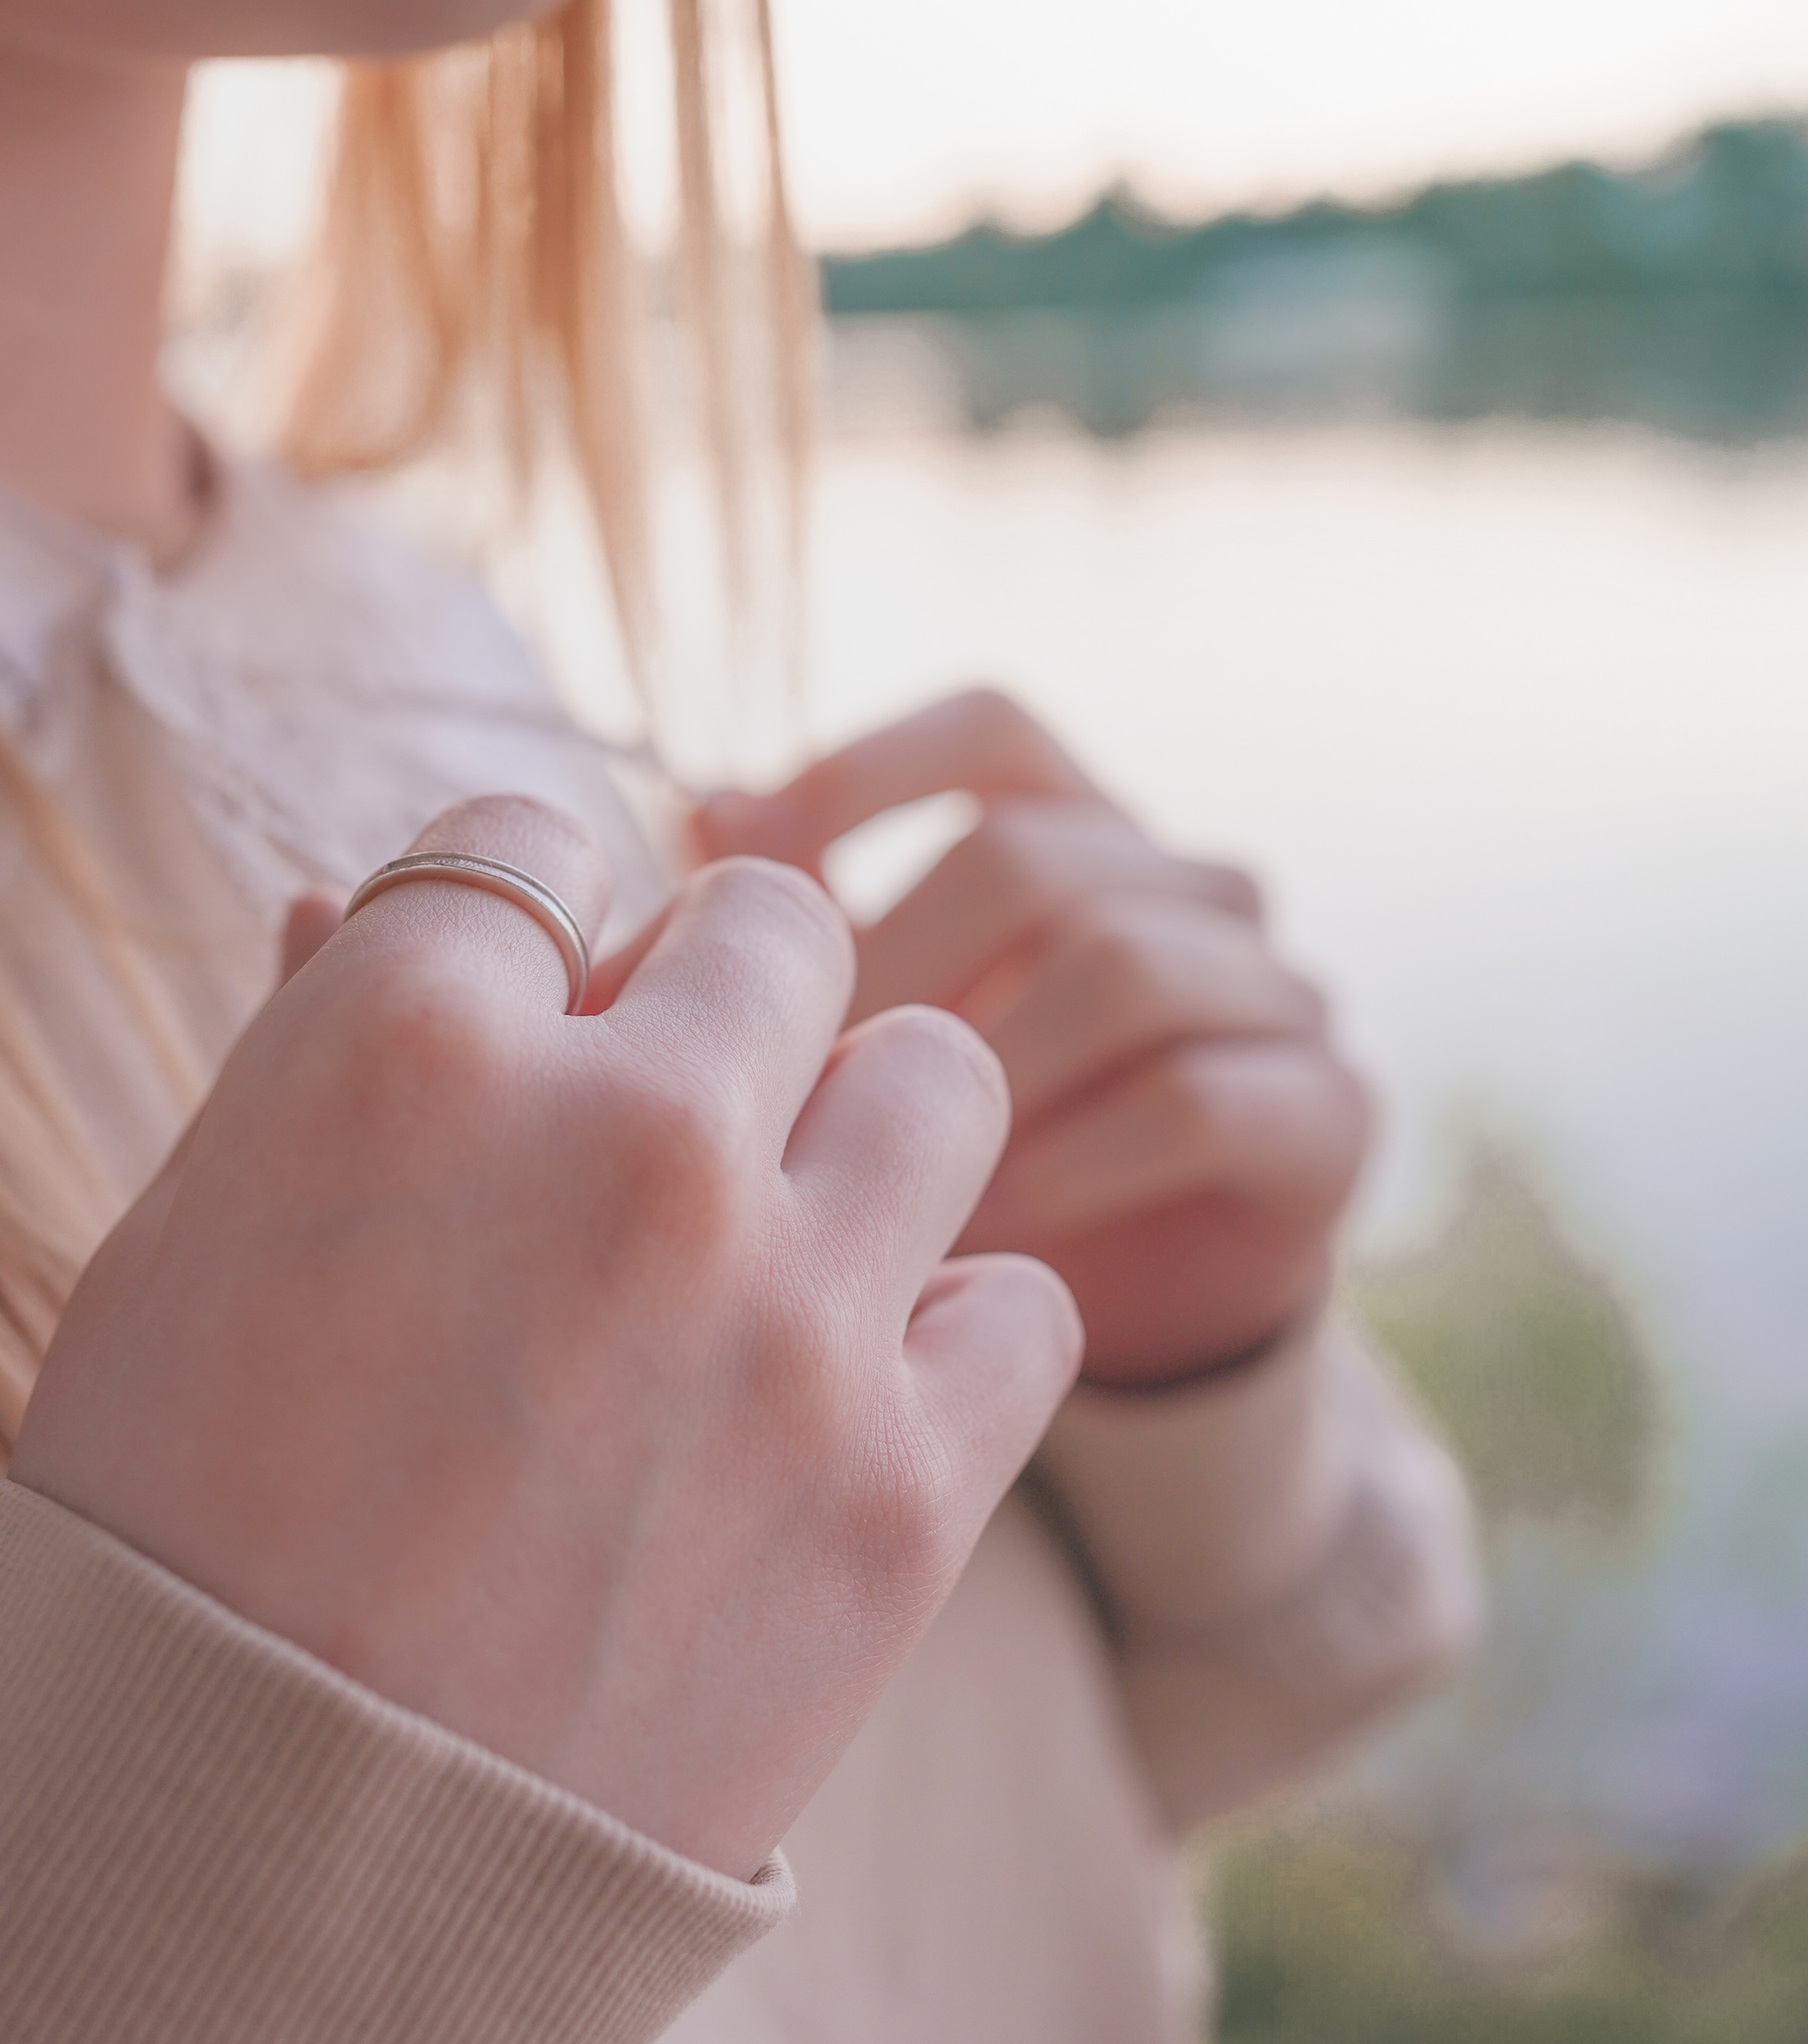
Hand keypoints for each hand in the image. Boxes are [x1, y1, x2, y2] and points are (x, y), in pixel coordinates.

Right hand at [14, 794, 1081, 1878]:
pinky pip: (1025, 1305)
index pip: (532, 843)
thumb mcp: (175, 1258)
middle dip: (711, 998)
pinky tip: (850, 1394)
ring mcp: (788, 1318)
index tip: (522, 1009)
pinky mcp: (903, 1496)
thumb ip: (310, 1055)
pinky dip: (949, 1332)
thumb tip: (355, 904)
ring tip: (781, 1237)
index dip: (525, 926)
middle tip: (659, 1121)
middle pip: (771, 928)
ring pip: (937, 1075)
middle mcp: (625, 1140)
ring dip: (860, 1128)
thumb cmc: (167, 1556)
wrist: (251, 1907)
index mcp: (405, 1048)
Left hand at [695, 693, 1370, 1392]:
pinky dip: (1074, 1160)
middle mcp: (1196, 887)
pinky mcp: (1330, 1112)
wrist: (1143, 1314)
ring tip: (887, 1170)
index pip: (994, 729)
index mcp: (1084, 832)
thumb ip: (813, 918)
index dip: (876, 765)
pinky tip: (989, 1225)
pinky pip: (1198, 1099)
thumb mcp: (887, 1029)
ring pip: (1126, 967)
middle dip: (900, 967)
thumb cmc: (987, 1147)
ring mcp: (1281, 991)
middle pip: (1034, 857)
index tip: (761, 854)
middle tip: (798, 1082)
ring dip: (987, 1075)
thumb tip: (713, 807)